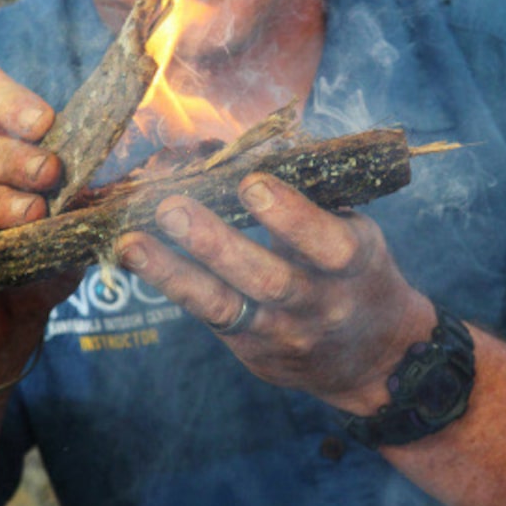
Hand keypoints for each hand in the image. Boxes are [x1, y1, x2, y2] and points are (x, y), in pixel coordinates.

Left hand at [117, 172, 435, 410]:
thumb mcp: (354, 231)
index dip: (289, 215)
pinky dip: (170, 284)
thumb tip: (248, 150)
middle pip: (265, 278)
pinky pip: (207, 315)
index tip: (251, 182)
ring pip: (223, 305)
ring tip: (130, 243)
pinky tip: (135, 258)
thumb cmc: (355, 270)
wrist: (374, 356)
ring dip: (172, 272)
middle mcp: (318, 304)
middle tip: (170, 208)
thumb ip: (311, 199)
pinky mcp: (251, 351)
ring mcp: (281, 333)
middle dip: (214, 243)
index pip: (325, 243)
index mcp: (353, 264)